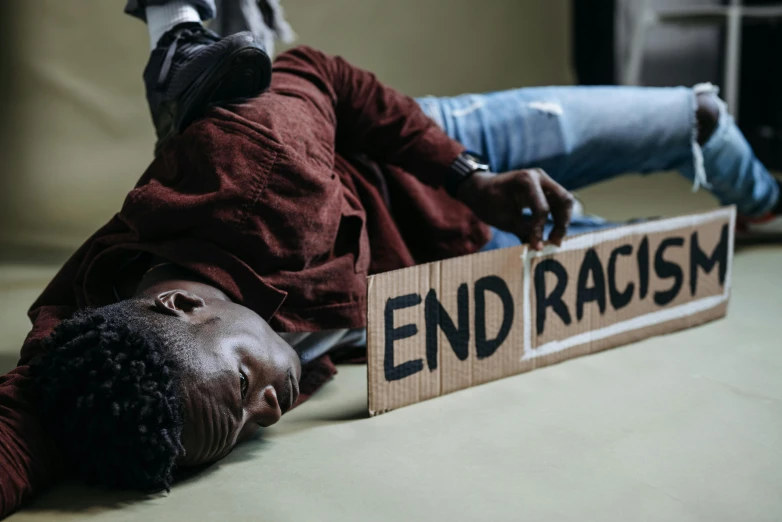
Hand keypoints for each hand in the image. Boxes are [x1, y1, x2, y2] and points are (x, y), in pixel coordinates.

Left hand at [456, 169, 573, 250]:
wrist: (480, 189)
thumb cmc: (488, 202)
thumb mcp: (504, 220)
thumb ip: (524, 231)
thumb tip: (541, 247)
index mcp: (526, 180)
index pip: (542, 208)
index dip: (540, 230)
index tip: (537, 246)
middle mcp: (539, 177)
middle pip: (564, 200)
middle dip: (562, 223)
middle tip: (555, 242)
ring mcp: (544, 181)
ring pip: (565, 201)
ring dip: (562, 221)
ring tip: (553, 240)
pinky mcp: (544, 188)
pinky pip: (558, 203)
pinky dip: (557, 217)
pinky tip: (551, 233)